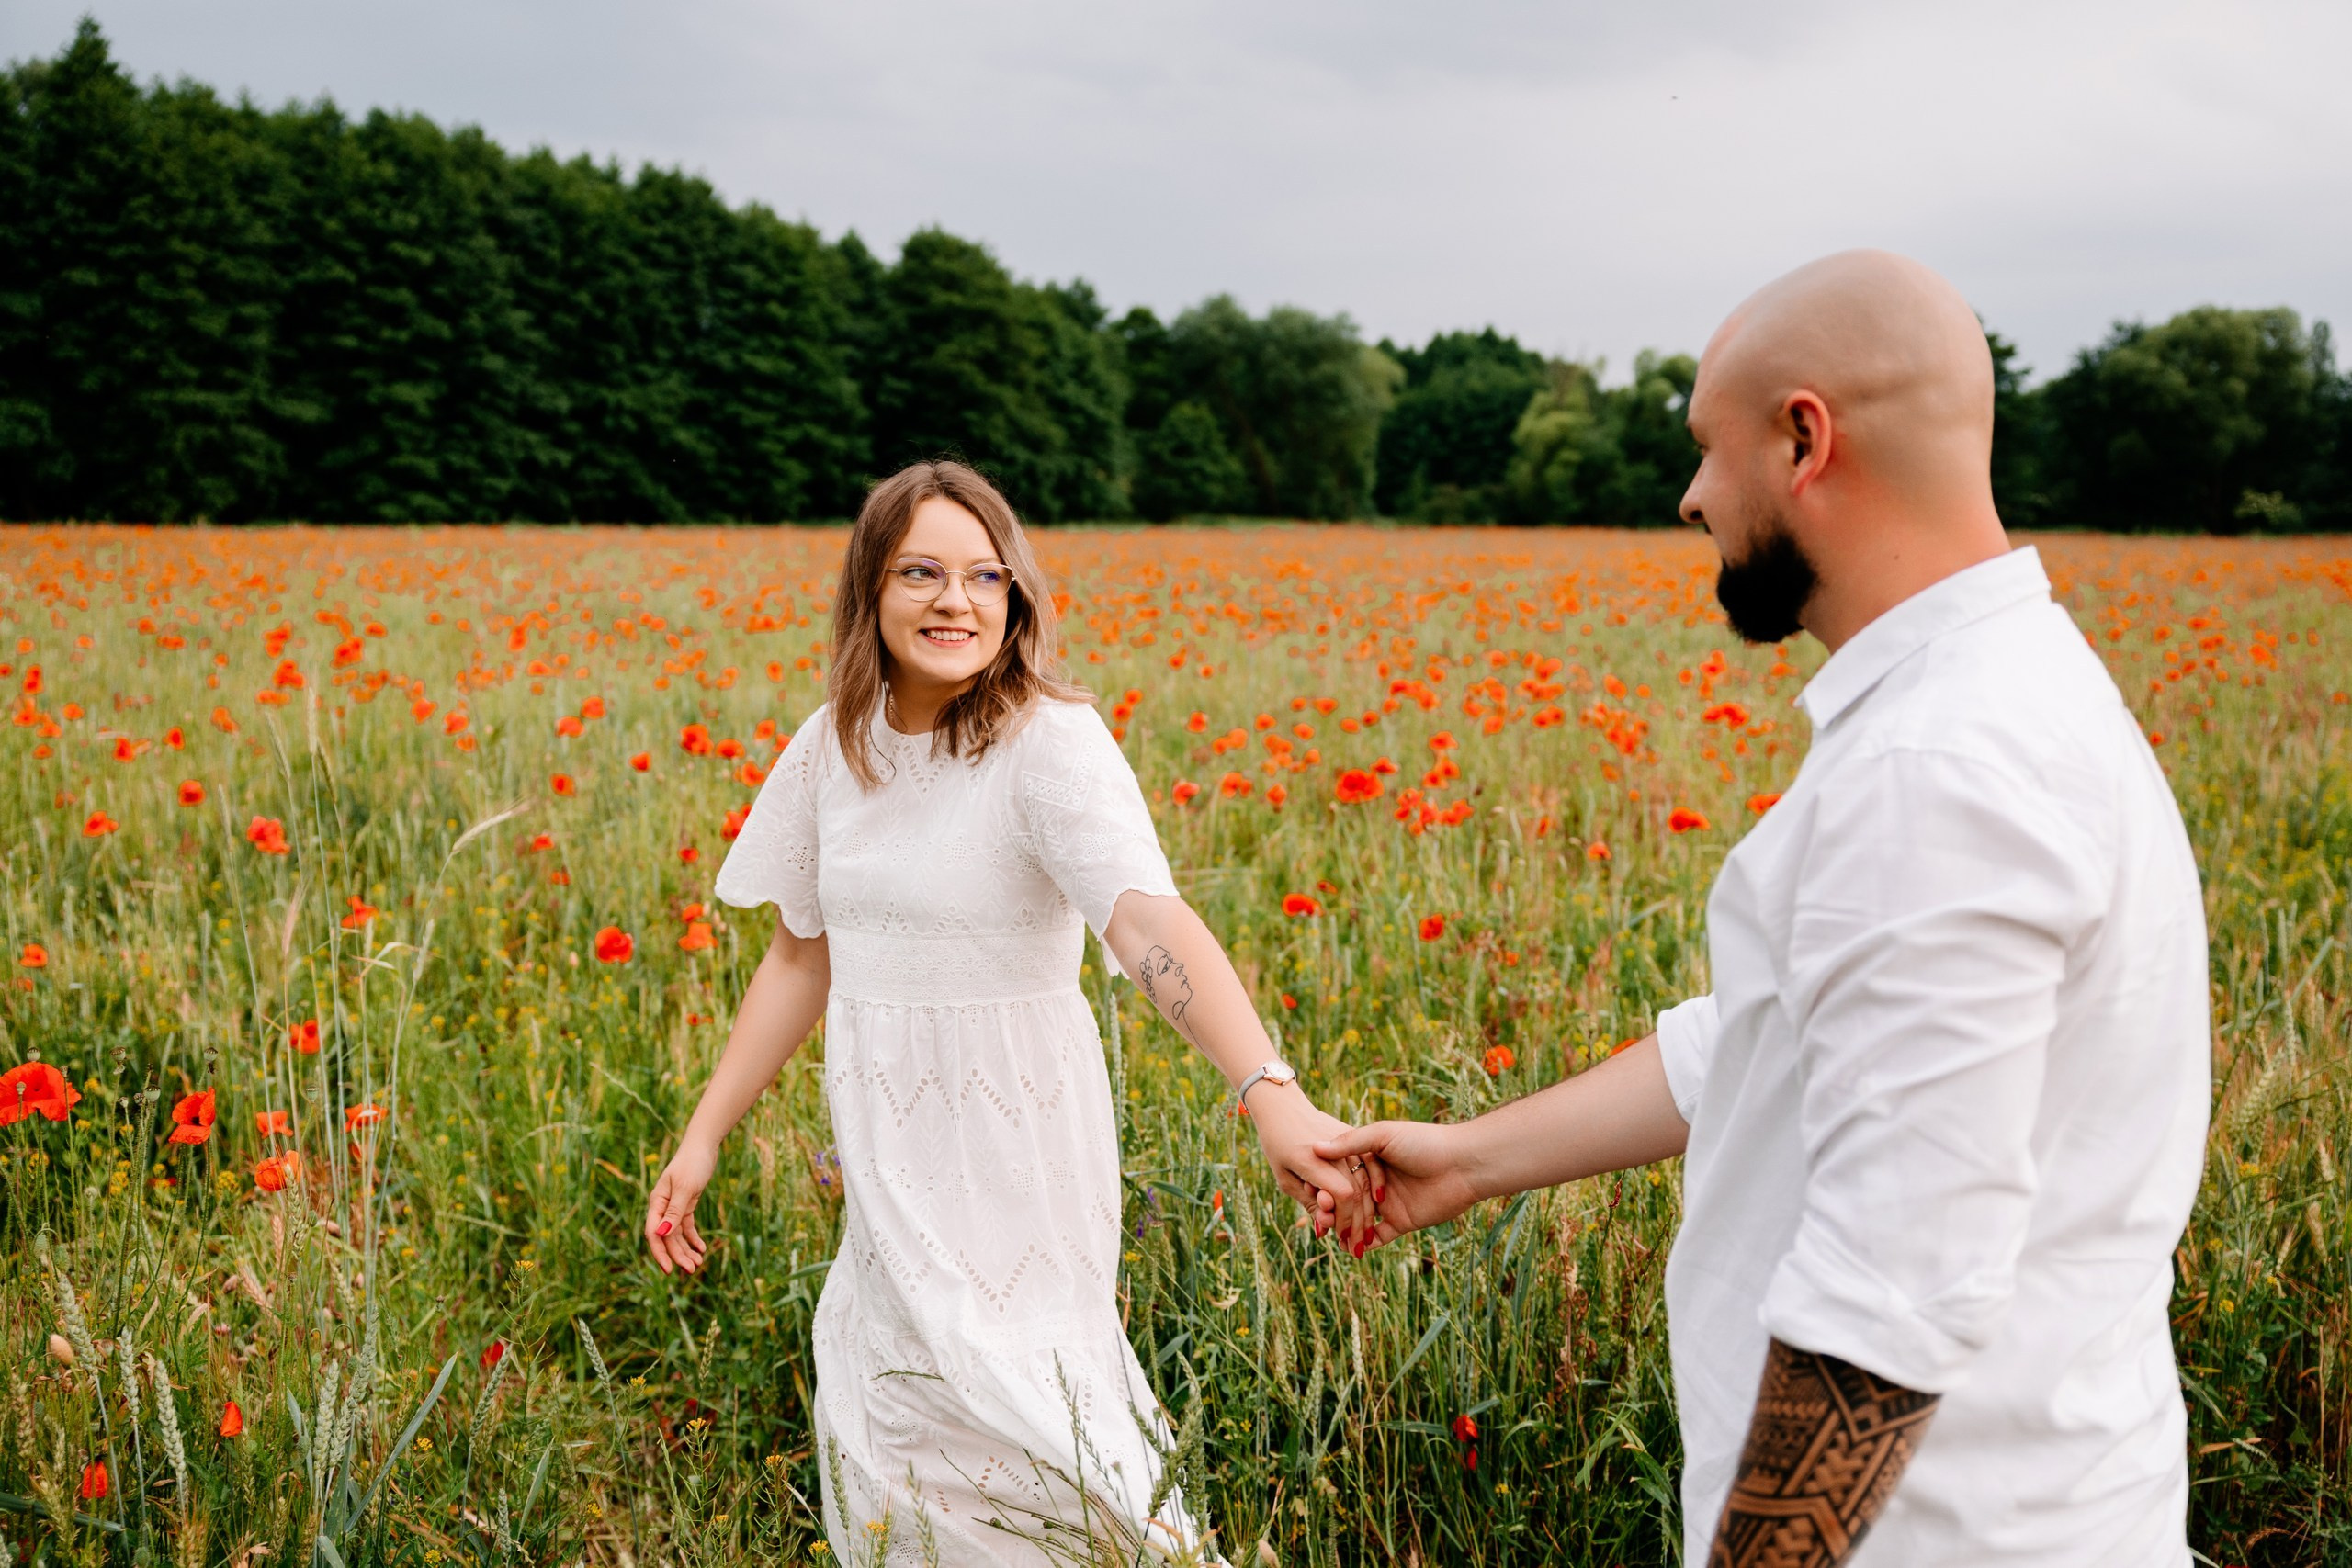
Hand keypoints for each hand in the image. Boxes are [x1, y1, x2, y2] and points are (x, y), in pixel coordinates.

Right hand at [645, 1136, 718, 1274]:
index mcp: (657, 1203)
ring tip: (698, 1263)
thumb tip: (661, 1234)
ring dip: (686, 1250)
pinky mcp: (686, 1204)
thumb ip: (674, 1211)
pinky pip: (686, 1227)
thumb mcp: (685, 1187)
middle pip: (666, 1238)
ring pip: (676, 1235)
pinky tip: (701, 1248)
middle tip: (692, 1270)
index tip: (670, 1269)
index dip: (660, 1253)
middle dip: (677, 1255)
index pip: (653, 1234)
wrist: (703, 1147)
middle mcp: (662, 1207)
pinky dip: (693, 1238)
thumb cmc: (692, 1163)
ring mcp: (674, 1207)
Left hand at [1246, 1088, 1385, 1250]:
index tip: (1340, 1236)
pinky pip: (1371, 1163)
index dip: (1344, 1219)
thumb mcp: (1284, 1177)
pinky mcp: (1354, 1134)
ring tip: (1367, 1233)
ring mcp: (1346, 1139)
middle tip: (1357, 1247)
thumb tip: (1324, 1229)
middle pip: (1357, 1191)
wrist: (1282, 1105)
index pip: (1340, 1195)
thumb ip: (1306, 1201)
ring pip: (1367, 1179)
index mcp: (1310, 1159)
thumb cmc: (1277, 1144)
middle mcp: (1332, 1148)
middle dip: (1358, 1223)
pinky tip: (1377, 1204)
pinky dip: (1376, 1185)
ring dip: (1369, 1209)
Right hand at [1312, 1120, 1479, 1251]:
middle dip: (1332, 1210)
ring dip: (1345, 1229)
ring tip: (1328, 1237)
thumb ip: (1351, 1143)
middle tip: (1317, 1221)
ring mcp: (1389, 1203)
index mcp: (1370, 1158)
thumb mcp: (1383, 1135)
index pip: (1340, 1174)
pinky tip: (1349, 1248)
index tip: (1308, 1192)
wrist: (1462, 1165)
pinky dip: (1364, 1243)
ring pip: (1360, 1219)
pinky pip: (1379, 1236)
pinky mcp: (1402, 1222)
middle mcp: (1377, 1181)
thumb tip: (1314, 1147)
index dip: (1324, 1184)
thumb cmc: (1424, 1142)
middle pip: (1347, 1199)